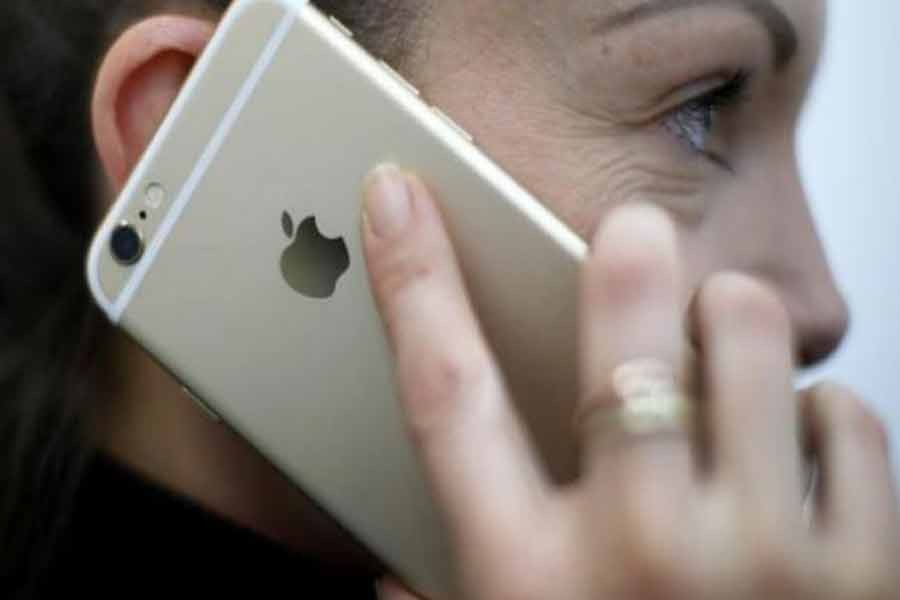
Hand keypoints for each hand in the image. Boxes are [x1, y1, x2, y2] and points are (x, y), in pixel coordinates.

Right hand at [361, 164, 899, 599]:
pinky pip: (850, 425)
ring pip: (751, 355)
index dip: (412, 279)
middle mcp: (637, 559)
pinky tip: (799, 440)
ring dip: (732, 323)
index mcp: (525, 583)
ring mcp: (763, 563)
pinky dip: (823, 411)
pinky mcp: (867, 575)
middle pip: (624, 349)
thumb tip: (383, 590)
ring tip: (721, 339)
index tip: (396, 197)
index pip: (445, 392)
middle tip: (632, 235)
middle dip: (626, 264)